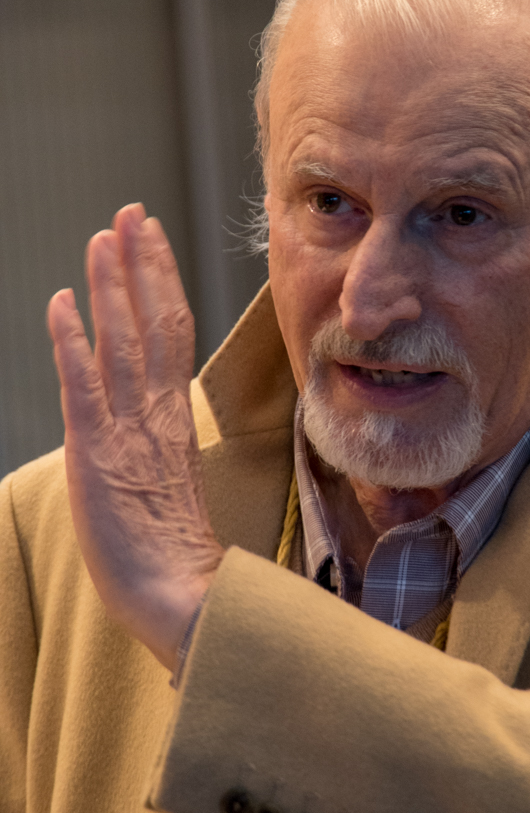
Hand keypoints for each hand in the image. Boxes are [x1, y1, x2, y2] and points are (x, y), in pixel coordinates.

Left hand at [48, 204, 223, 670]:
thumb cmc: (175, 554)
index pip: (173, 333)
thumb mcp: (170, 485)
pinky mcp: (97, 454)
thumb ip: (163, 445)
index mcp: (174, 420)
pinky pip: (85, 385)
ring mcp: (128, 431)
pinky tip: (64, 301)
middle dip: (140, 264)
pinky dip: (73, 340)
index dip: (161, 281)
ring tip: (104, 237)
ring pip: (122, 341)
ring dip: (112, 286)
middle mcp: (155, 414)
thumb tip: (157, 420)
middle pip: (153, 323)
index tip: (151, 239)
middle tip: (131, 213)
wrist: (182, 598)